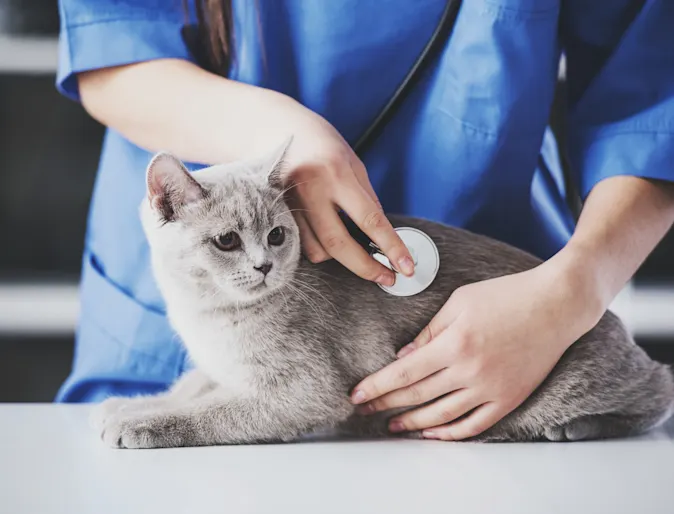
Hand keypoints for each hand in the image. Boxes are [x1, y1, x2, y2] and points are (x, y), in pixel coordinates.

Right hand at [273, 95, 413, 283]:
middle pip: (339, 244)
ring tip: (351, 245)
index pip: (370, 219)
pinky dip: (320, 247)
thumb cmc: (321, 145)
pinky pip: (302, 245)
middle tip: (386, 278)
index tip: (405, 267)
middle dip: (366, 267)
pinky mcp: (276, 214)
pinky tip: (326, 235)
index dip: (391, 247)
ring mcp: (289, 204)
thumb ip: (367, 199)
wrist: (275, 128)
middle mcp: (310, 189)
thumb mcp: (353, 164)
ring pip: (318, 250)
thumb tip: (384, 237)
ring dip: (339, 257)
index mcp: (336, 173)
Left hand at [351, 257, 604, 439]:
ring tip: (393, 426)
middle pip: (418, 396)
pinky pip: (475, 425)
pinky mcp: (509, 398)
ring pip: (442, 415)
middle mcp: (471, 371)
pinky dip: (451, 433)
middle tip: (365, 410)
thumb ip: (429, 332)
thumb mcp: (459, 302)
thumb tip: (403, 358)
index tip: (357, 395)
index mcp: (455, 343)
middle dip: (386, 404)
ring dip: (413, 424)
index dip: (377, 386)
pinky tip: (433, 433)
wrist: (556, 305)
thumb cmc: (506, 295)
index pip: (405, 373)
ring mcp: (492, 389)